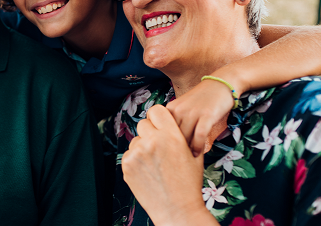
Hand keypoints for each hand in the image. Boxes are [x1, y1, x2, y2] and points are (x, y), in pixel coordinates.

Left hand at [121, 105, 216, 225]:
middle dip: (150, 133)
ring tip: (155, 164)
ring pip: (135, 140)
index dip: (158, 118)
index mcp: (171, 136)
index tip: (161, 125)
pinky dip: (136, 160)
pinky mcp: (127, 165)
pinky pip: (129, 154)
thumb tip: (170, 123)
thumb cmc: (189, 183)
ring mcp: (137, 153)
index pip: (156, 110)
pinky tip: (148, 172)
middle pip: (143, 123)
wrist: (177, 209)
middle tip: (158, 147)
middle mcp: (152, 141)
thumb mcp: (193, 155)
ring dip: (142, 147)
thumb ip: (181, 135)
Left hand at [166, 79, 231, 156]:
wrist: (220, 85)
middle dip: (172, 150)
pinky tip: (197, 154)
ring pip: (184, 138)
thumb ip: (174, 122)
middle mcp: (179, 110)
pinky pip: (199, 136)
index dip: (161, 143)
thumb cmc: (201, 100)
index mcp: (170, 109)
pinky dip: (197, 147)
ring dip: (184, 151)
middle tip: (173, 161)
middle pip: (170, 136)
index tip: (164, 153)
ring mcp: (192, 112)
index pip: (159, 130)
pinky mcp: (207, 115)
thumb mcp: (182, 108)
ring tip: (185, 160)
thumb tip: (165, 142)